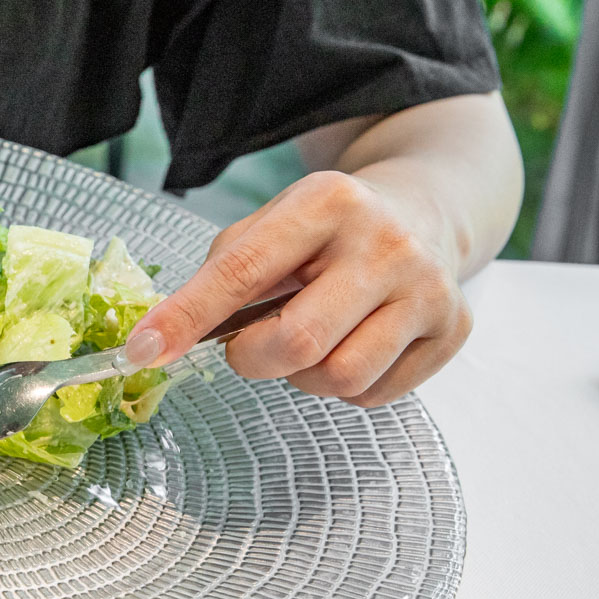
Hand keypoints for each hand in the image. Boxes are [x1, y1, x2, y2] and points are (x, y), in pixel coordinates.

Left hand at [123, 170, 472, 406]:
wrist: (426, 212)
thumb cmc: (324, 233)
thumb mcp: (269, 228)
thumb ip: (219, 276)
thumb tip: (160, 341)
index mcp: (327, 203)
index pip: (243, 271)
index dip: (188, 317)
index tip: (144, 350)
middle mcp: (386, 242)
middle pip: (298, 342)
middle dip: (253, 358)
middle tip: (249, 345)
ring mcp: (429, 289)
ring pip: (340, 377)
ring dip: (302, 377)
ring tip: (307, 340)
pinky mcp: (454, 330)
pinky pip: (375, 395)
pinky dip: (344, 387)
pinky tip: (348, 345)